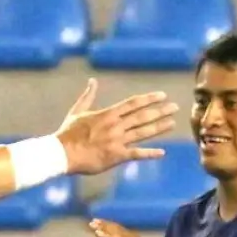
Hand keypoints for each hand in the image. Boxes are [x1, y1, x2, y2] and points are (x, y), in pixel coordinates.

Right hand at [55, 79, 177, 174]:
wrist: (61, 153)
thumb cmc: (68, 133)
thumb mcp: (77, 111)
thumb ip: (88, 96)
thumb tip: (92, 81)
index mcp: (108, 114)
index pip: (133, 103)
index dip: (149, 98)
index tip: (162, 95)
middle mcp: (115, 126)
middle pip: (143, 116)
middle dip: (160, 110)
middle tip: (175, 107)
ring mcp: (117, 141)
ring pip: (143, 132)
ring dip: (159, 126)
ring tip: (172, 122)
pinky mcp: (116, 156)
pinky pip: (136, 154)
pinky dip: (150, 153)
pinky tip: (162, 152)